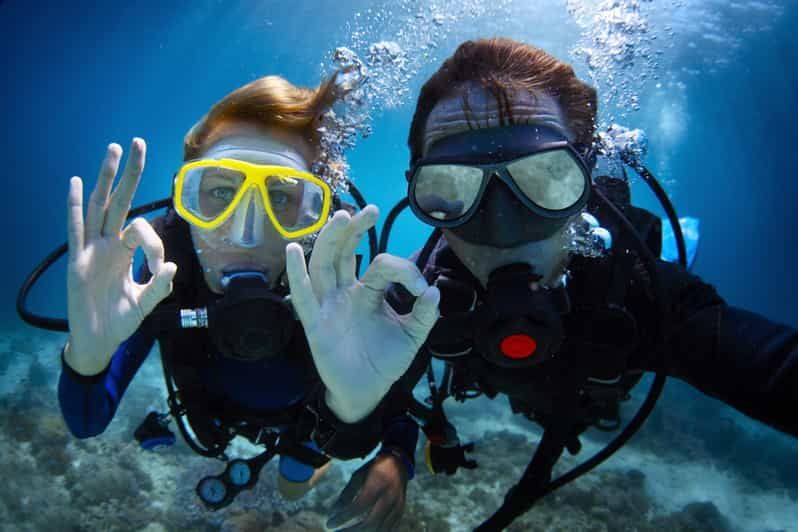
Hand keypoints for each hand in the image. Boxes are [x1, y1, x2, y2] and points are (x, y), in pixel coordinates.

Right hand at [65, 139, 176, 374]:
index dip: (154, 243)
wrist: (98, 341)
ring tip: (114, 151)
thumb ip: (159, 286)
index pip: (141, 230)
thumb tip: (172, 266)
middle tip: (138, 142)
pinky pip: (75, 230)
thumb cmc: (122, 321)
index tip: (158, 267)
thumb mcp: (146, 303)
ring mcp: (91, 250)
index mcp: (126, 252)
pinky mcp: (76, 261)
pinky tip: (76, 183)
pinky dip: (75, 206)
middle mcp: (109, 244)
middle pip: (119, 201)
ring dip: (106, 179)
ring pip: (98, 207)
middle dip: (130, 174)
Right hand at [285, 206, 439, 422]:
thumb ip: (424, 314)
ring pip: (323, 266)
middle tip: (368, 210)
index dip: (403, 271)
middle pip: (343, 252)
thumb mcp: (412, 336)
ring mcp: (328, 306)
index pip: (380, 266)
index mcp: (367, 292)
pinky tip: (293, 250)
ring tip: (341, 217)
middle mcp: (345, 293)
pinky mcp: (315, 324)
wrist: (367, 392)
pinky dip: (296, 274)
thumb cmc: (385, 360)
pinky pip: (303, 297)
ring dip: (330, 240)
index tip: (421, 289)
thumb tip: (434, 290)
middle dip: (354, 229)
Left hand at [326, 452, 408, 530]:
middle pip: (371, 522)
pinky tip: (362, 531)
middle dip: (353, 531)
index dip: (343, 517)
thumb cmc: (375, 469)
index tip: (330, 524)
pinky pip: (388, 529)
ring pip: (380, 529)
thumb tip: (334, 511)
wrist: (399, 464)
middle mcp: (390, 496)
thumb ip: (347, 493)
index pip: (359, 506)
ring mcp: (397, 506)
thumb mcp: (359, 475)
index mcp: (378, 484)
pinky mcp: (400, 513)